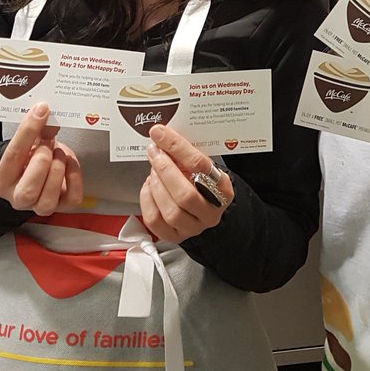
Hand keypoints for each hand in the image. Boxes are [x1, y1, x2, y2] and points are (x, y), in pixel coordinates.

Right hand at [0, 102, 83, 215]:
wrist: (39, 170)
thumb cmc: (30, 157)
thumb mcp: (29, 143)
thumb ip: (36, 131)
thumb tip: (45, 113)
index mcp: (2, 179)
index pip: (13, 156)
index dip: (28, 131)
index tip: (41, 111)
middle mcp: (17, 197)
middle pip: (28, 189)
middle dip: (42, 161)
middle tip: (48, 142)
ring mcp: (39, 205)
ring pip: (48, 200)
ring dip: (58, 170)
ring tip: (59, 153)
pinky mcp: (61, 206)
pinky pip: (72, 199)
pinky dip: (75, 178)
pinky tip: (70, 162)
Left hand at [139, 124, 234, 243]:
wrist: (205, 208)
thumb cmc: (202, 182)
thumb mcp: (202, 166)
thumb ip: (186, 155)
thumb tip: (162, 137)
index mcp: (222, 189)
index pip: (200, 166)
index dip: (177, 147)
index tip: (160, 134)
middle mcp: (211, 212)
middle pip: (185, 194)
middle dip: (164, 170)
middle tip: (154, 152)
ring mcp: (194, 227)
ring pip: (171, 211)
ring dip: (156, 186)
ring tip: (153, 170)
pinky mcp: (176, 237)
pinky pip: (156, 221)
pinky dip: (147, 201)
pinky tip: (149, 187)